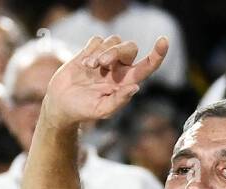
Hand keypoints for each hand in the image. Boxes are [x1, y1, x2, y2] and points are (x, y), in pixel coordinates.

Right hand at [41, 34, 168, 127]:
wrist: (62, 103)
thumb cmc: (84, 110)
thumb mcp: (102, 110)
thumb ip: (119, 100)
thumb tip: (136, 87)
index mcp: (126, 82)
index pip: (147, 66)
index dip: (157, 54)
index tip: (164, 41)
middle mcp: (119, 68)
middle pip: (130, 48)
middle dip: (116, 52)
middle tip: (102, 63)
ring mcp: (105, 59)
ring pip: (114, 41)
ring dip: (101, 52)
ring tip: (89, 66)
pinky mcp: (91, 51)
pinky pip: (98, 39)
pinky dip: (91, 49)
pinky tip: (83, 63)